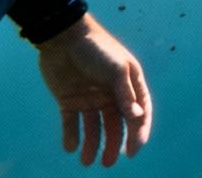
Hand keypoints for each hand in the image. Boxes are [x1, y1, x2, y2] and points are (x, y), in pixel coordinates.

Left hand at [35, 13, 152, 166]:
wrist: (62, 37)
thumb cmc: (96, 48)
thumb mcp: (116, 68)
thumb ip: (126, 93)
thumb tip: (137, 117)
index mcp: (128, 84)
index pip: (139, 112)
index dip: (138, 132)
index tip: (132, 151)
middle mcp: (111, 94)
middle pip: (116, 125)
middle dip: (114, 144)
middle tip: (108, 162)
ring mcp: (90, 98)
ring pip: (94, 128)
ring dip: (92, 145)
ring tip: (87, 162)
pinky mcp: (69, 101)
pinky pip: (72, 123)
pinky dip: (72, 136)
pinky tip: (71, 147)